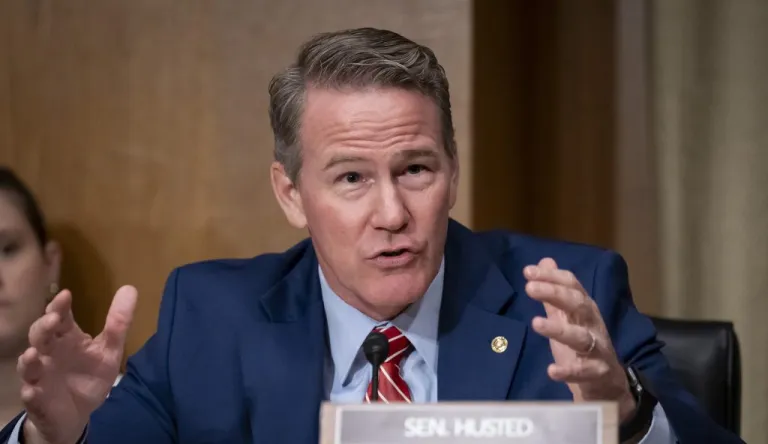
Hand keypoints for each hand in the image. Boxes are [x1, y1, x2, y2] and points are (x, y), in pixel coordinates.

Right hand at [17, 286, 137, 443]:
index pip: (60, 317)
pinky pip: (30, 395)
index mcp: (67, 338)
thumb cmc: (90, 375)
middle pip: (40, 336)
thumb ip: (118, 323)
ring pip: (28, 364)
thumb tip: (130, 289)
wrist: (78, 413)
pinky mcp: (37, 399)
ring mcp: (40, 376)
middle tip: (54, 319)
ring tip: (33, 354)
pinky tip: (32, 390)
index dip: (60, 306)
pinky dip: (30, 392)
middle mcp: (49, 353)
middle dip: (44, 327)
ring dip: (29, 360)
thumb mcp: (109, 350)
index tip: (66, 294)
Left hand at [524, 258, 635, 421]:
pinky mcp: (597, 373)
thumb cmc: (583, 347)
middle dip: (555, 294)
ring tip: (536, 323)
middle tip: (529, 287)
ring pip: (581, 337)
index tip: (527, 271)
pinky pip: (583, 371)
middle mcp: (593, 325)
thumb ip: (554, 293)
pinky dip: (568, 371)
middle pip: (578, 304)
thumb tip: (544, 262)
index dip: (551, 277)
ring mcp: (597, 349)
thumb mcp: (567, 317)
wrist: (608, 385)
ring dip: (558, 329)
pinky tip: (551, 370)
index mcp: (585, 309)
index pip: (572, 286)